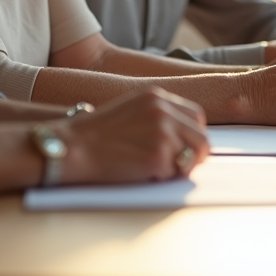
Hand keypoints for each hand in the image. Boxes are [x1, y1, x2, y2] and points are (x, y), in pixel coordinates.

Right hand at [58, 88, 208, 183]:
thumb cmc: (95, 134)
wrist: (72, 147)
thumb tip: (183, 137)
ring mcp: (162, 133)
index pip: (196, 117)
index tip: (184, 148)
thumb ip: (157, 116)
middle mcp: (163, 111)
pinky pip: (173, 175)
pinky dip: (160, 178)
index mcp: (157, 97)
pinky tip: (138, 172)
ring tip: (150, 167)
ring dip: (176, 168)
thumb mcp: (131, 109)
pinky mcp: (158, 156)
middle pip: (202, 138)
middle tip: (177, 167)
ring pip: (191, 158)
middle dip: (194, 156)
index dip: (193, 136)